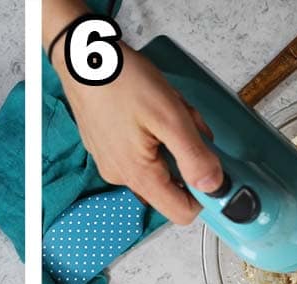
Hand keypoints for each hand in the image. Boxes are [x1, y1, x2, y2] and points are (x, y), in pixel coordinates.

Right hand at [55, 43, 222, 223]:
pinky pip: (141, 153)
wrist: (82, 58)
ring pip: (157, 167)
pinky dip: (154, 136)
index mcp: (139, 175)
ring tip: (164, 112)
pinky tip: (149, 111)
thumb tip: (214, 186)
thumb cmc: (120, 81)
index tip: (215, 170)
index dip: (204, 196)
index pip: (180, 212)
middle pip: (171, 188)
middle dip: (186, 159)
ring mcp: (112, 164)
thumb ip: (194, 156)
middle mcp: (122, 177)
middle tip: (185, 125)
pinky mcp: (107, 149)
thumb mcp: (170, 116)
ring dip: (170, 144)